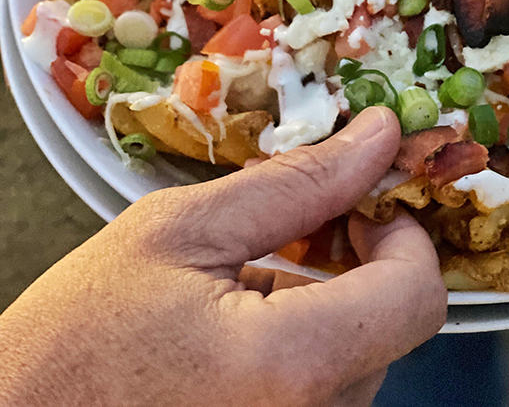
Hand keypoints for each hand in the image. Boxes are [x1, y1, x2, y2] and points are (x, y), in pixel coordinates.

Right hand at [0, 107, 447, 406]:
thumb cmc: (77, 341)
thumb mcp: (180, 232)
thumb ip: (296, 184)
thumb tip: (376, 139)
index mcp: (293, 363)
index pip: (419, 293)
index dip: (403, 235)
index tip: (361, 206)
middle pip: (393, 321)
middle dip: (357, 265)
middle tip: (294, 234)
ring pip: (365, 352)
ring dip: (326, 305)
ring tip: (245, 292)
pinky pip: (332, 385)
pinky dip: (307, 344)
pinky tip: (245, 331)